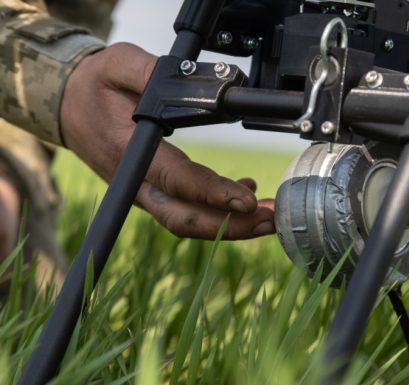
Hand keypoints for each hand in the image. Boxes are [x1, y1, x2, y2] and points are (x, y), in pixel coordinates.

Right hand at [59, 43, 274, 238]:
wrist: (67, 105)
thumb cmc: (94, 86)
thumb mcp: (117, 65)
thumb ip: (150, 72)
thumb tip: (188, 81)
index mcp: (129, 153)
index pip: (176, 180)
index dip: (212, 194)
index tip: (247, 200)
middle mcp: (137, 183)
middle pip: (185, 218)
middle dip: (231, 226)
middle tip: (270, 220)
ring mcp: (144, 194)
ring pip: (189, 221)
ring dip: (231, 225)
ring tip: (270, 217)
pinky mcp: (154, 193)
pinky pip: (187, 211)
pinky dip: (219, 212)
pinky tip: (247, 194)